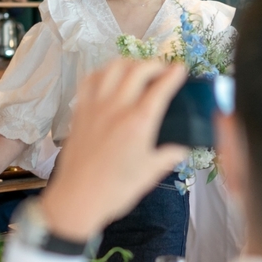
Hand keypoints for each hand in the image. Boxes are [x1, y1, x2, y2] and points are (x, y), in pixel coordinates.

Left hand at [41, 60, 186, 240]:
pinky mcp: (80, 111)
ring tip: (138, 71)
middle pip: (138, 70)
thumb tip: (182, 147)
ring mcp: (95, 106)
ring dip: (130, 63)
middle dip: (154, 64)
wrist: (78, 197)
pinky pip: (91, 80)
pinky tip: (110, 79)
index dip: (174, 74)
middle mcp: (117, 108)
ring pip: (113, 68)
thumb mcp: (150, 174)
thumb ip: (169, 155)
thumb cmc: (116, 189)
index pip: (161, 88)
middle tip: (163, 70)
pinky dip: (104, 73)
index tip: (181, 68)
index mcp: (139, 123)